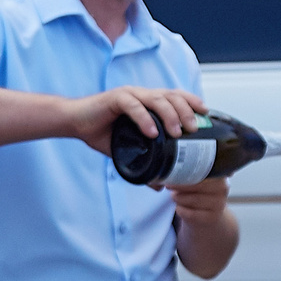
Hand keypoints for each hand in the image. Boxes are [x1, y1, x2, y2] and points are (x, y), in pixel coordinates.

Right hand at [66, 85, 206, 153]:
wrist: (74, 122)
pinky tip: (152, 132)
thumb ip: (143, 163)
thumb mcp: (127, 150)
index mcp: (147, 102)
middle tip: (194, 129)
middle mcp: (141, 95)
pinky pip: (133, 106)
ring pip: (156, 98)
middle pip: (170, 96)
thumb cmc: (101, 132)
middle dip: (186, 111)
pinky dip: (144, 119)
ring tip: (177, 132)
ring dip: (169, 114)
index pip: (175, 96)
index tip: (206, 114)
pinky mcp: (114, 98)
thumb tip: (159, 186)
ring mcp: (129, 95)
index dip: (191, 102)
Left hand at [169, 175, 230, 225]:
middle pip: (198, 185)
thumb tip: (172, 173)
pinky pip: (192, 214)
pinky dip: (181, 210)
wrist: (208, 214)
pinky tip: (178, 208)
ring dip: (179, 198)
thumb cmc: (199, 193)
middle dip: (180, 186)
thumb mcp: (198, 181)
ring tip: (174, 196)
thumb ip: (189, 174)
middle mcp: (223, 188)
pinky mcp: (212, 218)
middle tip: (169, 186)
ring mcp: (219, 204)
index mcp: (220, 174)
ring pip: (194, 199)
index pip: (202, 171)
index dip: (186, 173)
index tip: (172, 174)